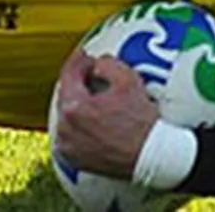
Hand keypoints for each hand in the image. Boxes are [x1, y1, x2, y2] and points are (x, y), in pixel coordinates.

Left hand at [54, 51, 158, 179]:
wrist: (149, 157)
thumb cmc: (140, 120)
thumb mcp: (128, 80)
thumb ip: (106, 64)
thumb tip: (96, 66)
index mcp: (74, 107)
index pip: (68, 75)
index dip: (77, 61)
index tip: (85, 55)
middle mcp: (64, 128)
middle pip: (66, 95)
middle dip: (77, 82)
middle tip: (91, 73)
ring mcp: (67, 146)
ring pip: (67, 116)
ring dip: (78, 104)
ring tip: (95, 97)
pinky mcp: (74, 159)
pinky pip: (70, 134)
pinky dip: (78, 124)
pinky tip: (94, 119)